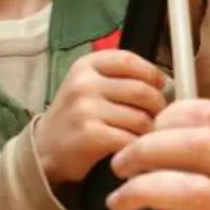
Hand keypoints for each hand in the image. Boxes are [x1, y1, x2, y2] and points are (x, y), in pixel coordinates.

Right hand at [36, 50, 167, 184]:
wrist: (45, 149)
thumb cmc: (76, 116)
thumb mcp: (89, 85)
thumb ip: (120, 77)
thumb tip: (164, 83)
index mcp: (86, 65)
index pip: (130, 61)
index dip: (151, 73)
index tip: (160, 85)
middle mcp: (84, 83)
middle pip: (142, 91)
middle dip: (157, 107)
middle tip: (156, 118)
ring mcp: (86, 109)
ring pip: (141, 118)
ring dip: (149, 131)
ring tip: (142, 136)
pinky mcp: (91, 135)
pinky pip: (131, 139)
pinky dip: (137, 147)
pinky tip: (132, 149)